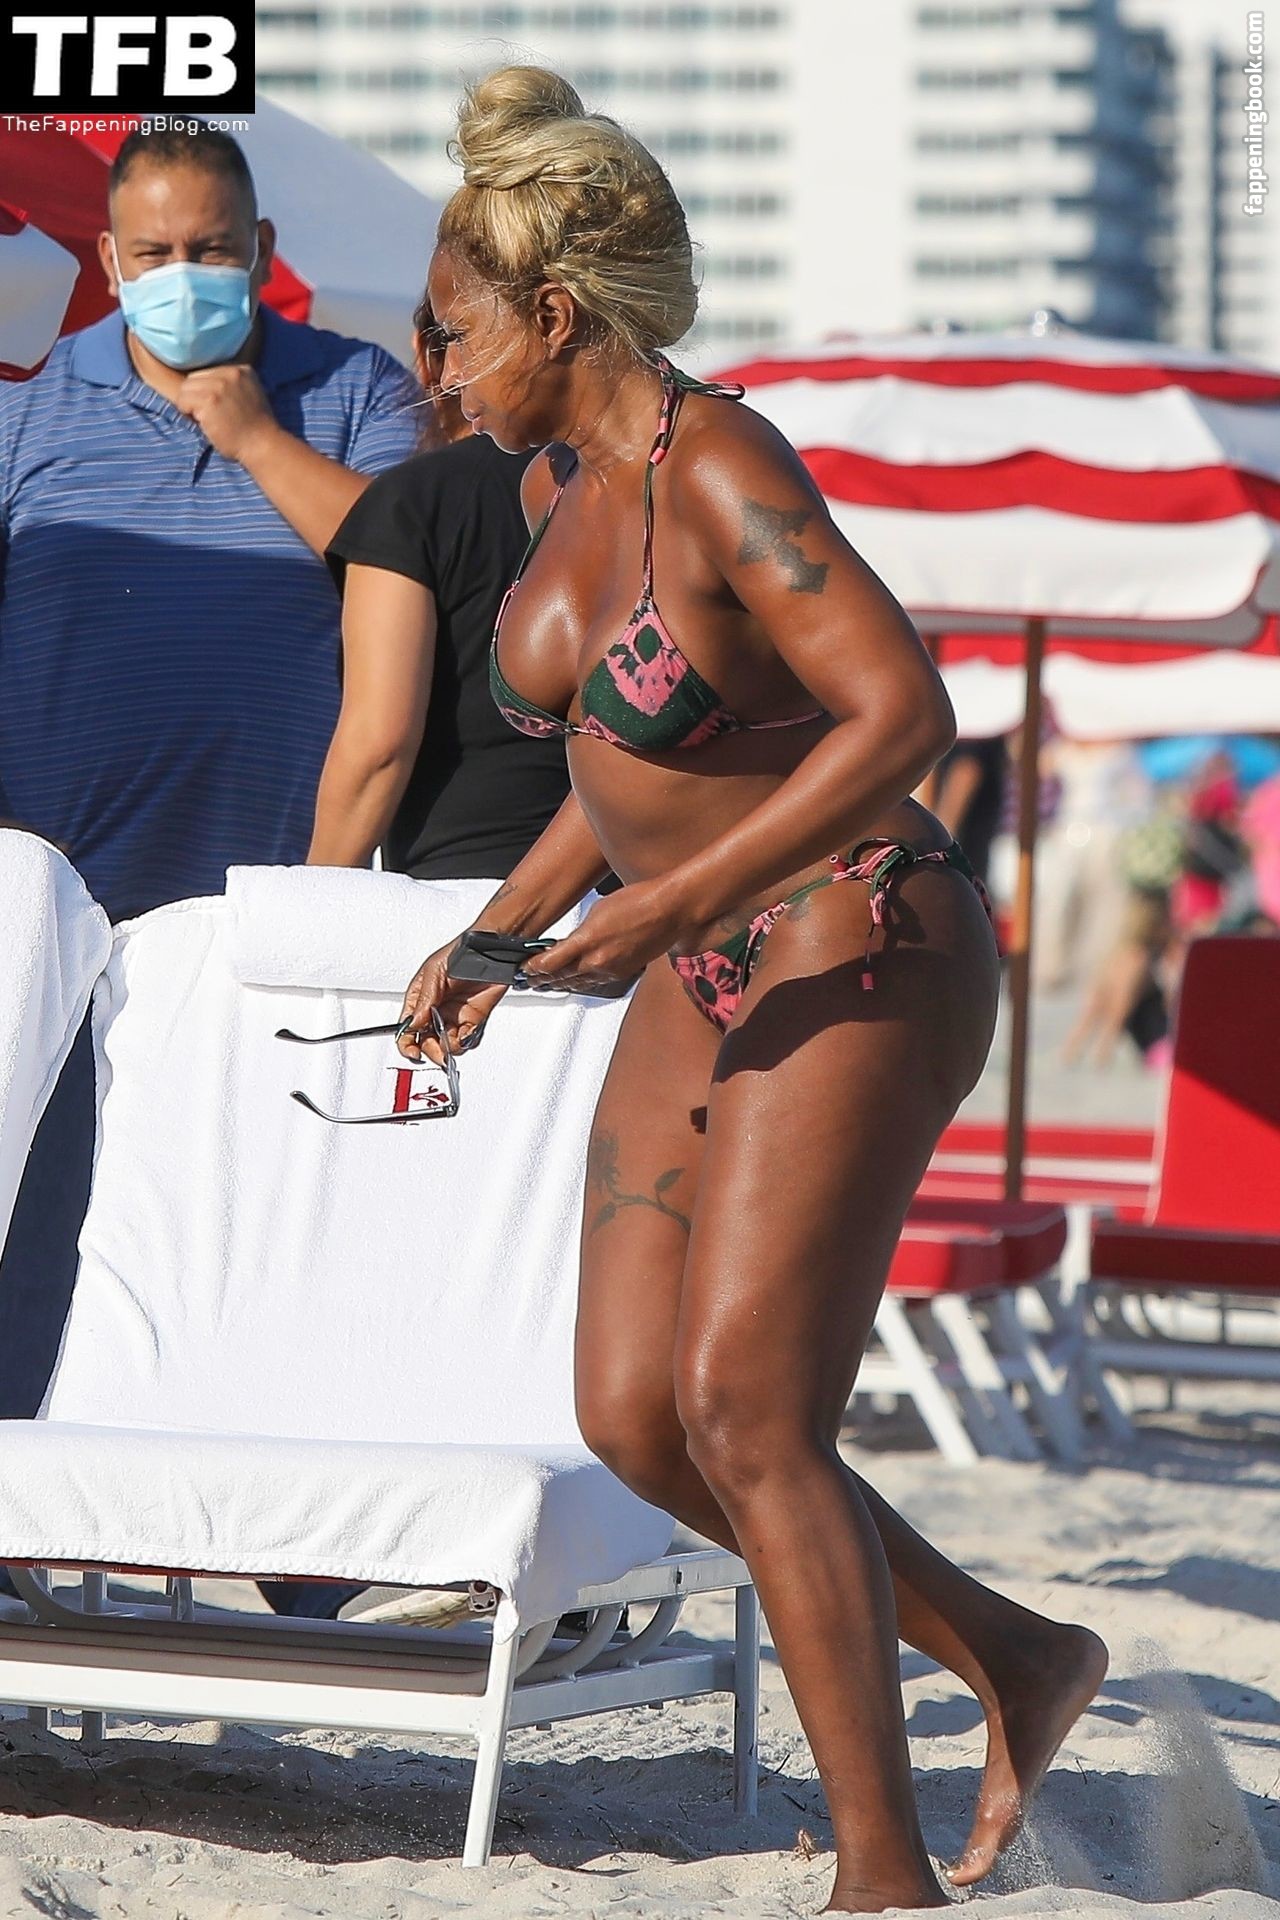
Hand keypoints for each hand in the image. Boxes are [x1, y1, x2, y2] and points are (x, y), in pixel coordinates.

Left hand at [175, 364, 276, 462]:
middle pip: (193, 378)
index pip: (207, 373)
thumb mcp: (251, 394)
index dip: (206, 391)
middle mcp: (230, 373)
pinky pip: (183, 401)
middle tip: (209, 415)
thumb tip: (205, 384)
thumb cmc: (255, 428)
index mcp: (241, 370)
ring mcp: (218, 386)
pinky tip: (204, 424)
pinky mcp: (209, 400)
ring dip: (190, 406)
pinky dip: (188, 414)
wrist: (262, 445)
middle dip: (196, 397)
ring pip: (185, 389)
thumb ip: (232, 385)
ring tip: (206, 420)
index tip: (216, 407)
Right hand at [398, 939, 505, 1063]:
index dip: (407, 1043)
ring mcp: (455, 1017)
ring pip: (447, 1044)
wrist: (490, 950)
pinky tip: (467, 1032)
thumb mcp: (434, 973)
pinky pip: (468, 1039)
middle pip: (426, 1041)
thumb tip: (413, 1024)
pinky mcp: (474, 1020)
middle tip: (439, 1050)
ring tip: (456, 1037)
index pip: (407, 1028)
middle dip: (431, 1050)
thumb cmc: (460, 952)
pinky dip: (467, 1041)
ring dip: (450, 1046)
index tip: (413, 1052)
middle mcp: (435, 1010)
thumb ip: (424, 1000)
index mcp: (420, 999)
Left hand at [521, 881, 685, 993]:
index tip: (523, 968)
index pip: (548, 963)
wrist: (669, 912)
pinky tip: (575, 981)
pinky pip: (595, 982)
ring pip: (577, 983)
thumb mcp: (597, 910)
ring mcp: (610, 970)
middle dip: (541, 979)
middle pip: (559, 977)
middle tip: (527, 981)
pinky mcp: (622, 974)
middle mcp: (596, 961)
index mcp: (586, 941)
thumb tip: (571, 942)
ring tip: (545, 985)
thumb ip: (580, 931)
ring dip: (559, 984)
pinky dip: (581, 982)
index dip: (532, 968)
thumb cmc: (637, 902)